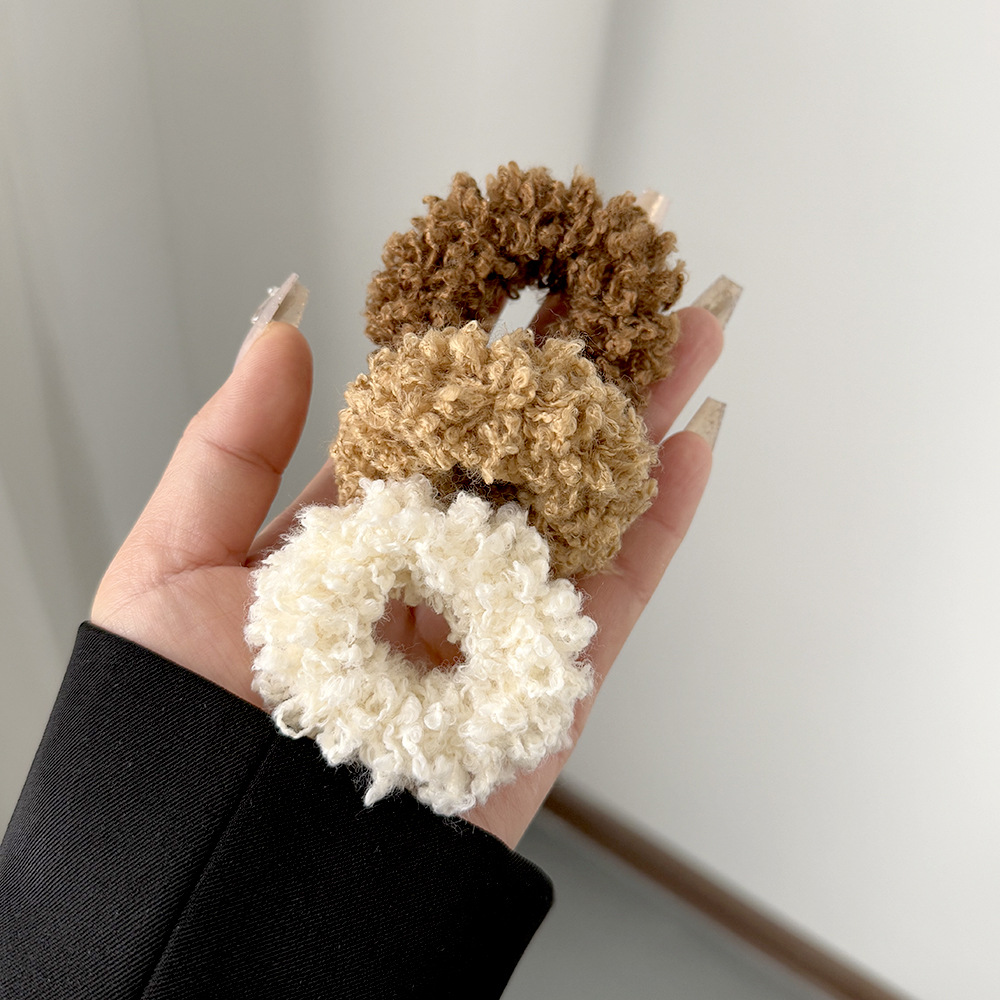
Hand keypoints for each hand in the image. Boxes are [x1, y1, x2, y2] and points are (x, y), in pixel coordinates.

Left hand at [92, 301, 722, 847]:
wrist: (239, 872)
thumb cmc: (181, 724)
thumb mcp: (171, 564)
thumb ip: (232, 446)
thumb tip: (284, 330)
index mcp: (355, 527)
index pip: (431, 414)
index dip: (478, 342)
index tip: (520, 270)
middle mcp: (435, 563)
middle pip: (523, 445)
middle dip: (578, 363)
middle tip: (629, 277)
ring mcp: (499, 617)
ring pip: (584, 500)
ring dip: (639, 417)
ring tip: (688, 331)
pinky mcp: (548, 681)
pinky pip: (616, 589)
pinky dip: (661, 519)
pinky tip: (694, 444)